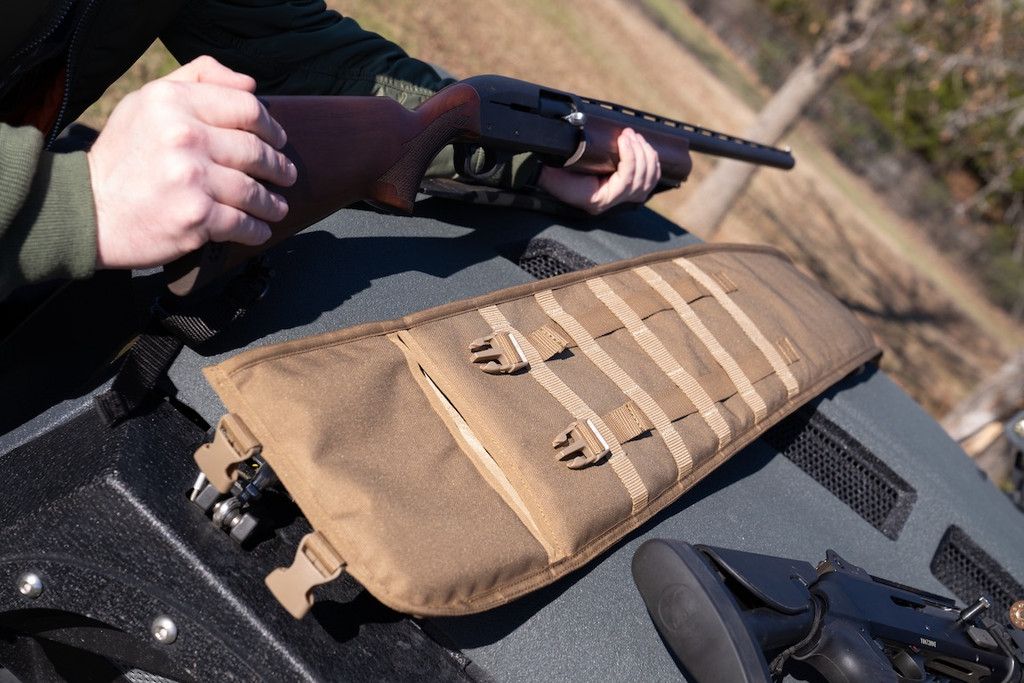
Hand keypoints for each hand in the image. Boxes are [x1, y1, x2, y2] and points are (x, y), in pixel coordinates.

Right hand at [88, 56, 296, 269]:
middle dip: (278, 167)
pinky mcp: (196, 216)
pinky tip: (260, 229)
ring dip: (272, 202)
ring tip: (277, 206)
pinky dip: (257, 229)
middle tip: (285, 175)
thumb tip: (250, 84)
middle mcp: (184, 136)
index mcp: (174, 101)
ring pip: (254, 190)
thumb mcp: (147, 102)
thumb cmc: (123, 156)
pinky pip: (243, 223)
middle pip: (256, 150)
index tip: (279, 139)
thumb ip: (198, 80)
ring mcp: (192, 177)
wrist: (88, 210)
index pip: (246, 108)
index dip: (271, 126)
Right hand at [536, 128, 660, 214]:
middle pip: (641, 181)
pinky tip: (646, 148)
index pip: (626, 182)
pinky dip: (652, 165)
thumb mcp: (556, 170)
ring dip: (646, 155)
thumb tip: (572, 139)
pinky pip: (648, 182)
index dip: (630, 158)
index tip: (623, 136)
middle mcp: (611, 202)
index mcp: (598, 199)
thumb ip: (567, 160)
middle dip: (640, 153)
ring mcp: (620, 197)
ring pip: (647, 181)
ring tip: (636, 137)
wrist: (549, 174)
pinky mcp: (625, 189)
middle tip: (629, 133)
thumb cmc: (552, 171)